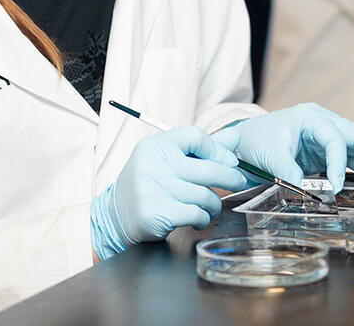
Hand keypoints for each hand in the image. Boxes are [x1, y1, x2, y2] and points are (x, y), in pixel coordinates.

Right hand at [90, 126, 246, 259]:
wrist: (116, 215)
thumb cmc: (149, 183)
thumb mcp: (167, 159)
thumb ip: (201, 148)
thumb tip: (235, 136)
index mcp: (156, 145)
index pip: (195, 135)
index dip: (217, 149)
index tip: (227, 160)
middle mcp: (153, 164)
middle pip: (207, 168)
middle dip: (229, 177)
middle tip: (237, 181)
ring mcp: (153, 189)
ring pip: (204, 195)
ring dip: (214, 203)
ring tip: (211, 205)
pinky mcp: (156, 213)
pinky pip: (195, 213)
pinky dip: (202, 218)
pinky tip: (198, 217)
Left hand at [210, 103, 353, 192]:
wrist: (244, 141)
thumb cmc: (256, 140)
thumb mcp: (269, 156)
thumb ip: (289, 172)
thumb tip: (308, 191)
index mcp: (310, 117)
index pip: (334, 138)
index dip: (338, 163)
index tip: (336, 187)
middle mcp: (323, 123)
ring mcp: (327, 137)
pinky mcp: (326, 152)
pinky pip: (350, 158)